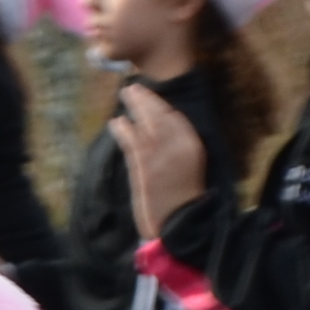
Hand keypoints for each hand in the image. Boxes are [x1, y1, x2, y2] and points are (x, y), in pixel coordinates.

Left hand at [110, 83, 206, 233]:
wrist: (178, 222)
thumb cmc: (181, 197)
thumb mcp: (187, 167)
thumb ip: (176, 147)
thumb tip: (156, 128)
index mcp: (193, 146)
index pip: (176, 117)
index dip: (160, 104)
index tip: (150, 96)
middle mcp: (178, 146)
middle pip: (160, 114)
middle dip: (146, 98)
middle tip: (133, 87)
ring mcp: (160, 154)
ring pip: (145, 122)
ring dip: (133, 105)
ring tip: (125, 94)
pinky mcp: (143, 166)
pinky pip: (131, 140)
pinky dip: (122, 129)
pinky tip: (116, 122)